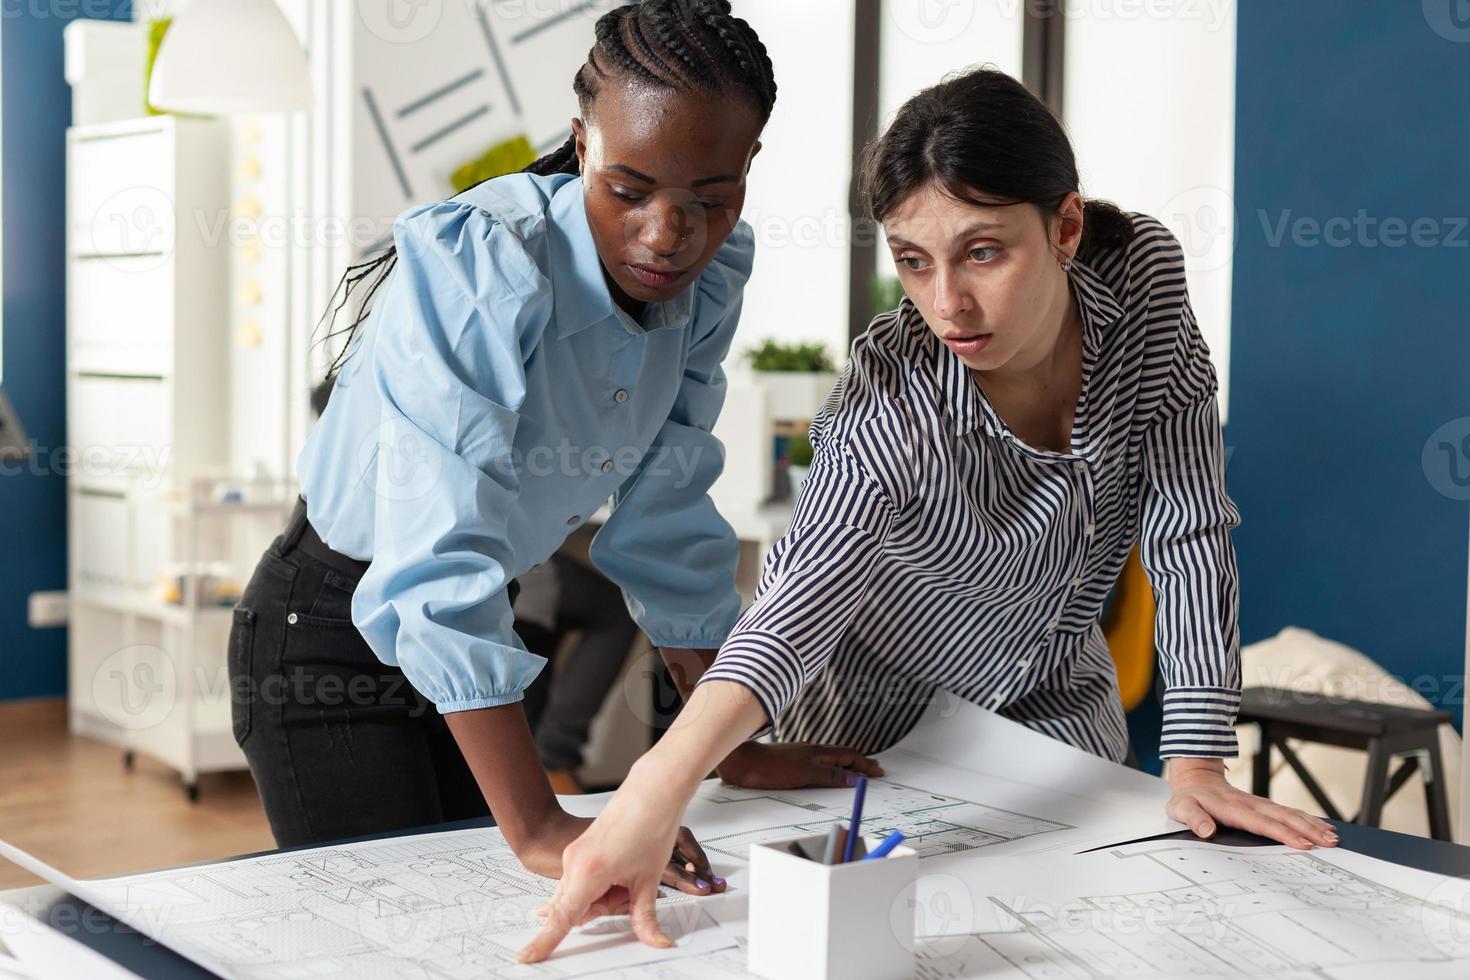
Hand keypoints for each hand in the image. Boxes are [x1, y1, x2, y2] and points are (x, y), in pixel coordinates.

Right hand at [518, 762, 700, 962]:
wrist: (652, 792)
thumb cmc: (651, 825)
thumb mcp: (648, 880)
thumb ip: (644, 917)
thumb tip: (654, 940)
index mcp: (588, 872)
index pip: (563, 918)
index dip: (545, 941)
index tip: (527, 957)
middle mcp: (575, 863)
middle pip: (579, 908)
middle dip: (607, 907)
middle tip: (633, 887)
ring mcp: (575, 855)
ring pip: (583, 894)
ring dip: (607, 894)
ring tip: (631, 873)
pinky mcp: (580, 850)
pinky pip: (584, 880)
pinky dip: (602, 883)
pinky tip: (622, 868)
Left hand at [715, 741, 883, 789]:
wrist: (743, 763)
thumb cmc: (773, 767)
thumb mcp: (807, 773)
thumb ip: (832, 775)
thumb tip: (857, 779)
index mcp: (819, 753)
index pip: (849, 756)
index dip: (865, 764)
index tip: (879, 772)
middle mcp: (812, 753)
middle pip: (842, 756)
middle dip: (859, 763)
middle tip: (873, 770)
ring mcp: (801, 758)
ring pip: (830, 761)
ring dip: (845, 766)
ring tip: (855, 774)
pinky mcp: (790, 766)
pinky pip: (818, 767)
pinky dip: (830, 771)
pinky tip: (825, 776)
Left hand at [1165, 758, 1338, 849]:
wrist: (1195, 778)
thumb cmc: (1189, 798)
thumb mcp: (1182, 808)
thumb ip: (1194, 819)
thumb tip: (1206, 831)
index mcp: (1232, 809)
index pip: (1262, 823)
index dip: (1283, 833)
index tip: (1303, 843)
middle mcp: (1251, 805)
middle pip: (1284, 818)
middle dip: (1308, 830)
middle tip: (1330, 843)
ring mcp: (1259, 804)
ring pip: (1290, 814)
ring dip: (1312, 825)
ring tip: (1333, 837)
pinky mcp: (1263, 806)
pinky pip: (1289, 812)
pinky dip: (1308, 819)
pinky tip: (1323, 826)